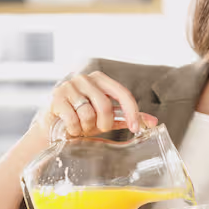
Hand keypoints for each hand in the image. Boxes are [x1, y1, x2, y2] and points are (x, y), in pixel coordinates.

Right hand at [35, 70, 155, 138]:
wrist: (55, 125)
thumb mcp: (108, 117)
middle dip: (105, 123)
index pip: (123, 93)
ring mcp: (68, 86)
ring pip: (88, 113)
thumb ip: (128, 117)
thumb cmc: (83, 119)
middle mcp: (84, 79)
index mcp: (101, 79)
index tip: (136, 128)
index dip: (132, 112)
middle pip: (105, 105)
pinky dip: (75, 129)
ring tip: (82, 127)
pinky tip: (72, 129)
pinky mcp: (56, 98)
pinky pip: (73, 119)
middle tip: (99, 128)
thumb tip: (153, 122)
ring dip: (87, 127)